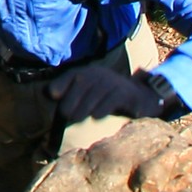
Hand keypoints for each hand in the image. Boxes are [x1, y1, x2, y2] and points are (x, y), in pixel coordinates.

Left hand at [45, 63, 161, 125]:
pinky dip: (103, 108)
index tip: (52, 96)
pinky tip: (96, 117)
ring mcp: (115, 82)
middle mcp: (102, 74)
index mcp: (91, 73)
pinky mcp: (126, 94)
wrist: (140, 97)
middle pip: (84, 83)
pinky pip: (113, 99)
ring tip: (77, 118)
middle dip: (72, 99)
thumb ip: (72, 92)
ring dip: (85, 106)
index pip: (74, 74)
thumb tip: (50, 94)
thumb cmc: (109, 97)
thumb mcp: (91, 92)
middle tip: (65, 115)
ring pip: (97, 92)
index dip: (62, 83)